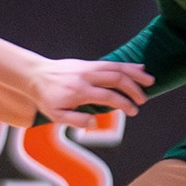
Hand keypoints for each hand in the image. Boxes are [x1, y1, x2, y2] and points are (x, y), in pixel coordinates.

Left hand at [24, 58, 152, 128]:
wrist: (35, 75)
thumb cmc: (46, 98)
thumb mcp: (55, 115)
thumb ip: (75, 120)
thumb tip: (94, 122)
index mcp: (80, 91)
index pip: (109, 96)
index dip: (124, 104)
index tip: (134, 111)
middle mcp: (87, 77)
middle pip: (116, 79)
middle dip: (134, 89)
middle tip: (144, 100)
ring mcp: (88, 68)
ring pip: (117, 67)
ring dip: (135, 74)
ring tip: (150, 81)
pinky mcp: (89, 64)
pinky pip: (111, 63)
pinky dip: (126, 66)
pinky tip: (139, 68)